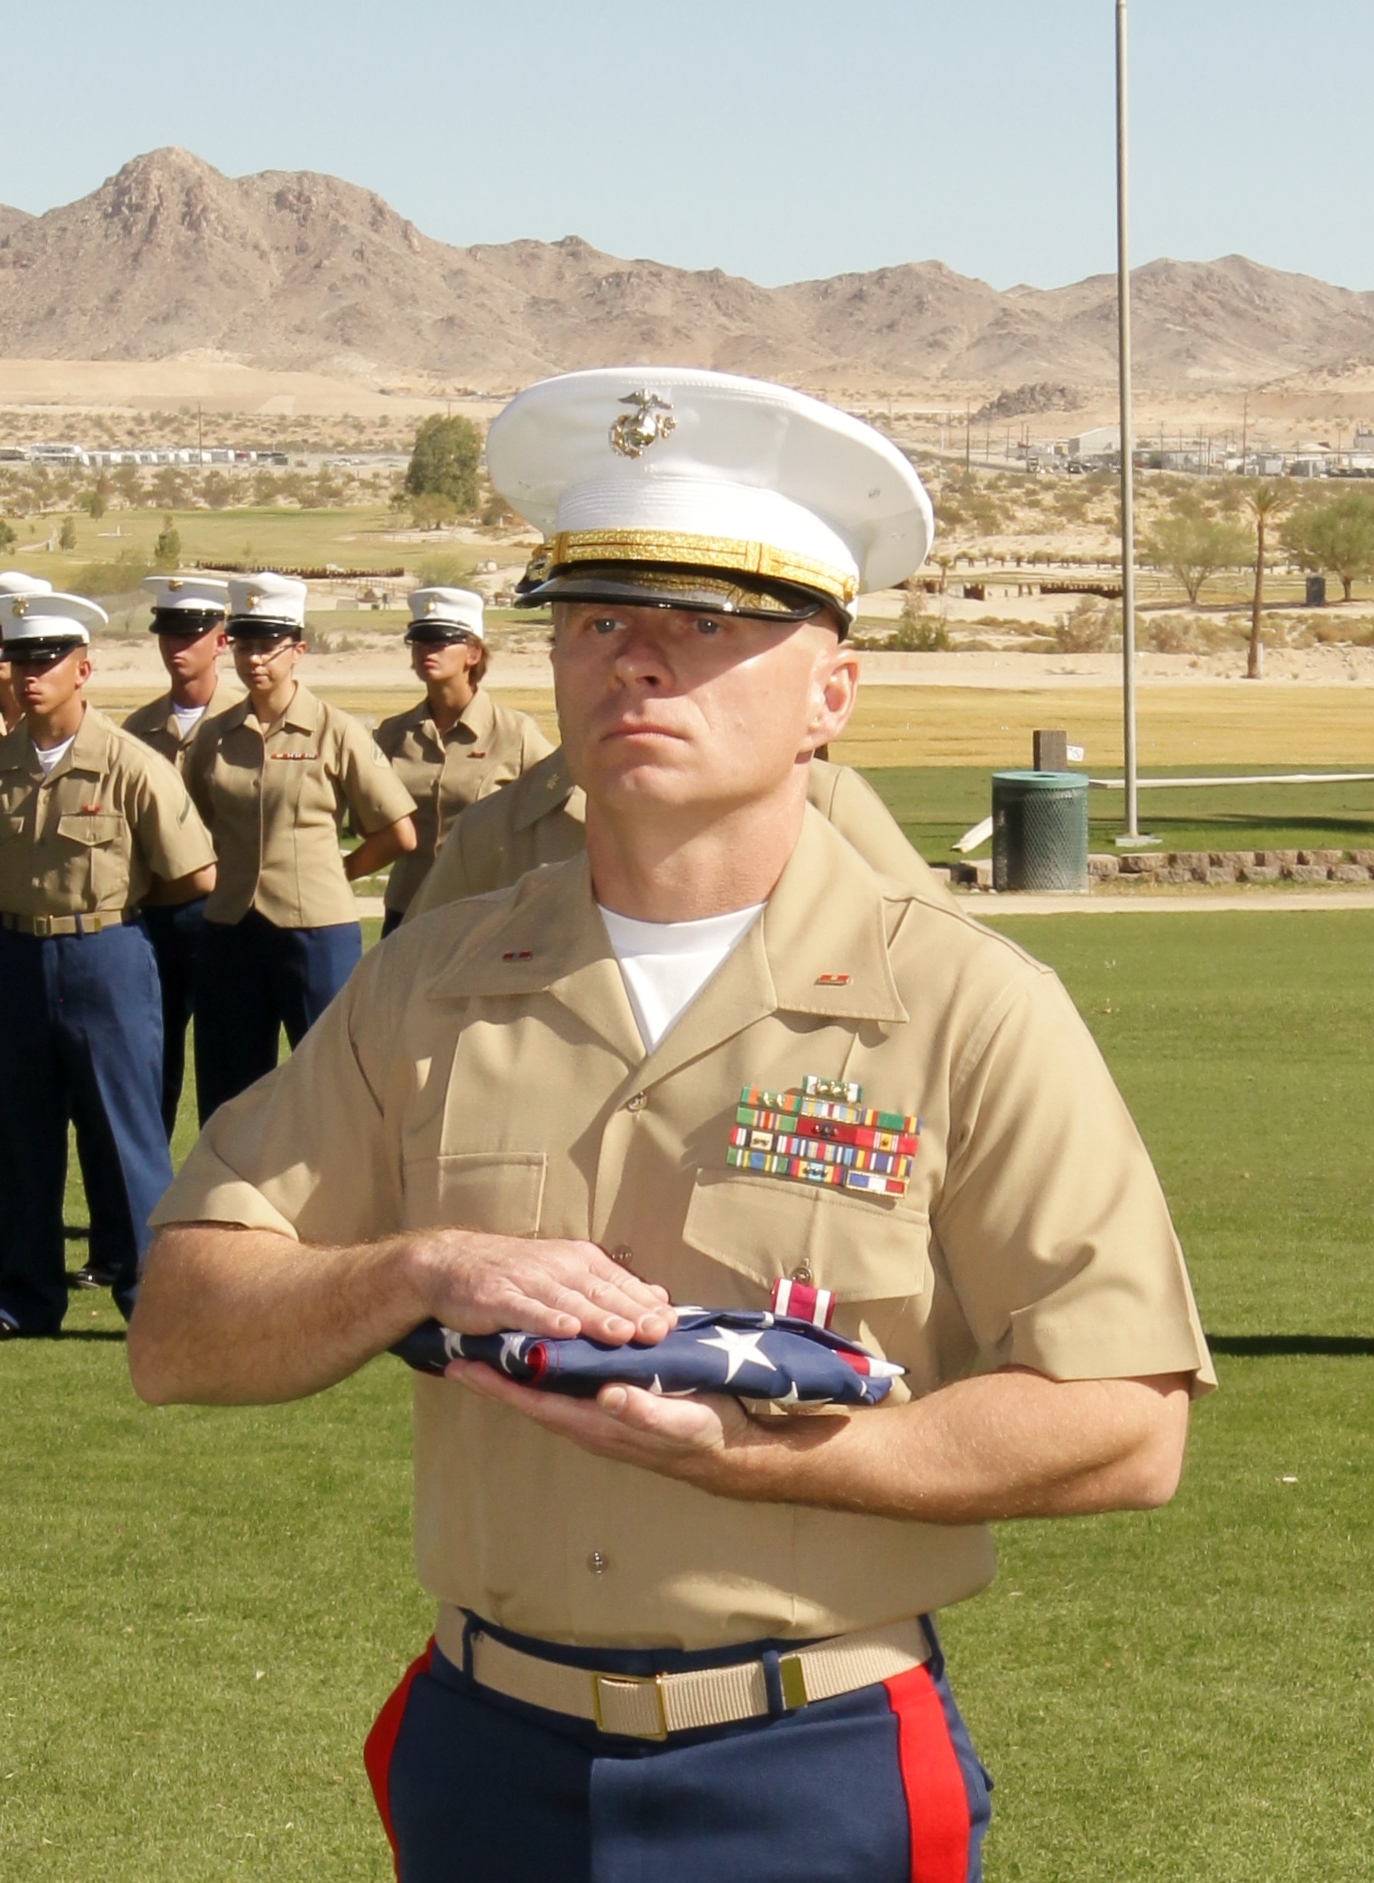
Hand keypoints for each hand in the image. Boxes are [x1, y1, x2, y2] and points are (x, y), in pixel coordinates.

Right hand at [406, 1229, 674, 1345]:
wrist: (451, 1263)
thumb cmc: (515, 1273)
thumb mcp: (565, 1271)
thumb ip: (608, 1287)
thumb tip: (658, 1298)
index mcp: (579, 1260)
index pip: (620, 1282)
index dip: (646, 1303)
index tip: (673, 1324)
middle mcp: (558, 1266)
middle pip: (601, 1292)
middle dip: (632, 1313)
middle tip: (659, 1333)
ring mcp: (529, 1281)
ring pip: (569, 1302)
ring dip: (597, 1318)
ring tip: (623, 1335)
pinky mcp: (499, 1298)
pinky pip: (527, 1310)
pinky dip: (547, 1320)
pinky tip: (565, 1332)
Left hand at [446, 1359, 804, 1497]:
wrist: (733, 1451)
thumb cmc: (706, 1434)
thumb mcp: (678, 1420)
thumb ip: (641, 1410)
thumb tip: (604, 1396)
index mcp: (598, 1422)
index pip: (536, 1401)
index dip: (498, 1384)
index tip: (461, 1365)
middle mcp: (591, 1419)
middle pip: (531, 1395)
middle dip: (495, 1373)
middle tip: (460, 1345)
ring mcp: (602, 1412)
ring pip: (549, 1389)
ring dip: (519, 1368)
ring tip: (492, 1341)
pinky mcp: (617, 1402)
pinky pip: (573, 1382)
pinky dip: (553, 1363)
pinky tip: (548, 1346)